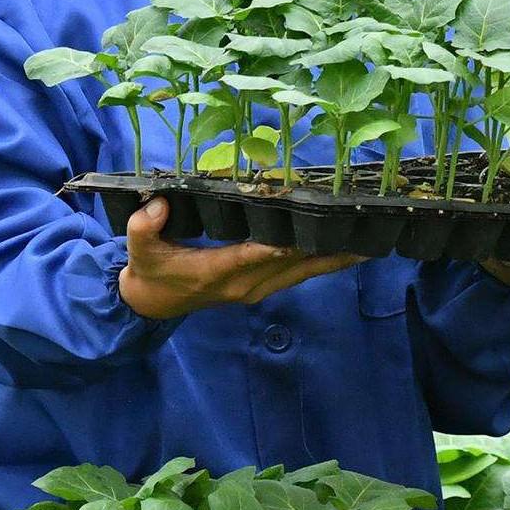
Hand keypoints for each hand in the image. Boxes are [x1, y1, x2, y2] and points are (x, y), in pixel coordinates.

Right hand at [117, 196, 361, 319]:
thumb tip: (157, 205)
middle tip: (364, 233)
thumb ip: (144, 226)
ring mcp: (256, 289)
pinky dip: (324, 263)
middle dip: (328, 249)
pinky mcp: (262, 289)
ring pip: (303, 273)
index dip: (280, 245)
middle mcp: (244, 284)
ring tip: (371, 244)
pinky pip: (299, 275)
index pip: (253, 256)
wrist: (152, 304)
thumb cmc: (149, 270)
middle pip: (293, 265)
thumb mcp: (139, 247)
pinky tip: (349, 252)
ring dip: (335, 259)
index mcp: (216, 272)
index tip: (310, 231)